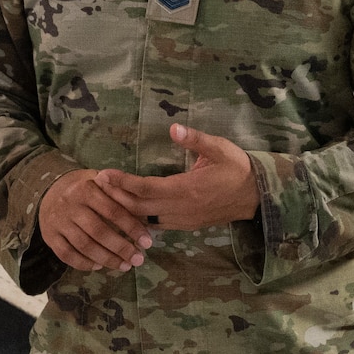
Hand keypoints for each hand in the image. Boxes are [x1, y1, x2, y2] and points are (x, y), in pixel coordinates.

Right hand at [39, 169, 152, 272]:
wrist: (50, 191)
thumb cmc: (85, 189)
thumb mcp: (100, 183)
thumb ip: (118, 194)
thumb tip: (145, 214)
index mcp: (86, 189)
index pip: (113, 211)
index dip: (132, 228)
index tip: (147, 242)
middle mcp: (70, 205)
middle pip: (99, 231)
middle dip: (121, 248)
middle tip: (138, 259)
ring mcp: (59, 222)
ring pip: (84, 245)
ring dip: (106, 259)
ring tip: (124, 266)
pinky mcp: (50, 236)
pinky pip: (67, 255)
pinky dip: (84, 263)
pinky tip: (99, 266)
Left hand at [96, 124, 258, 229]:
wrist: (257, 197)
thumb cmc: (238, 168)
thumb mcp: (220, 148)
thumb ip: (196, 139)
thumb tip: (173, 127)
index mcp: (186, 189)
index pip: (146, 188)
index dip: (122, 183)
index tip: (103, 174)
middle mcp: (181, 209)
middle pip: (139, 207)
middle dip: (115, 197)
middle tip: (95, 184)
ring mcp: (183, 221)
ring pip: (145, 219)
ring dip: (125, 209)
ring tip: (105, 197)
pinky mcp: (186, 225)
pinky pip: (156, 224)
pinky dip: (139, 217)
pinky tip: (128, 210)